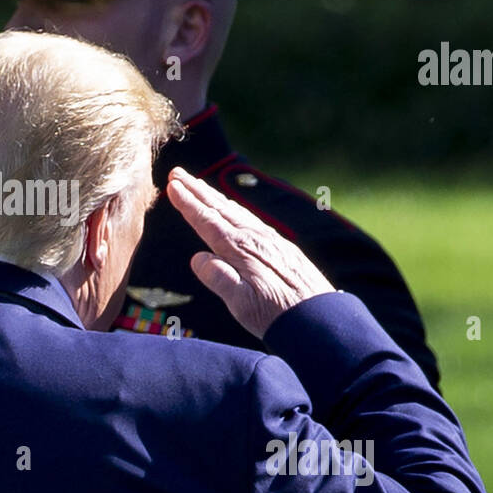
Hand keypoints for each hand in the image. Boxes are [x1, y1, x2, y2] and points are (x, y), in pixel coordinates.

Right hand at [165, 167, 334, 337]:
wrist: (319, 319)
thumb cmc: (277, 316)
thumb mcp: (241, 304)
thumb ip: (219, 279)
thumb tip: (197, 258)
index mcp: (240, 250)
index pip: (207, 221)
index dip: (188, 203)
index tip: (172, 185)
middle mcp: (255, 239)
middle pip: (220, 209)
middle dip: (196, 190)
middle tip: (177, 173)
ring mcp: (270, 240)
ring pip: (236, 211)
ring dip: (214, 197)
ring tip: (199, 185)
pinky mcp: (282, 247)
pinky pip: (251, 219)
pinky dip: (235, 209)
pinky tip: (234, 210)